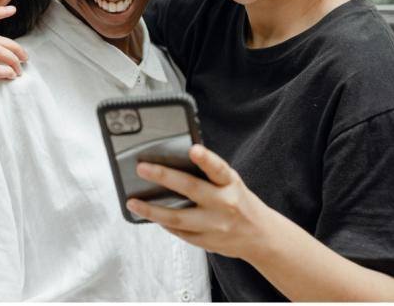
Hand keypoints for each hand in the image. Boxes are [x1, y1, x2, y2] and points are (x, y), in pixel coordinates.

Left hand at [125, 144, 273, 261]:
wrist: (260, 236)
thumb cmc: (239, 201)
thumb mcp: (231, 182)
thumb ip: (209, 173)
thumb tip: (175, 161)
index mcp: (230, 184)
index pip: (218, 169)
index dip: (206, 159)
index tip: (193, 150)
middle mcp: (224, 204)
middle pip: (191, 189)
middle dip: (164, 177)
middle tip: (142, 168)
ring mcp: (215, 225)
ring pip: (178, 218)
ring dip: (151, 210)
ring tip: (133, 203)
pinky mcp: (207, 242)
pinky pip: (179, 233)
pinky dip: (163, 223)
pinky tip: (151, 216)